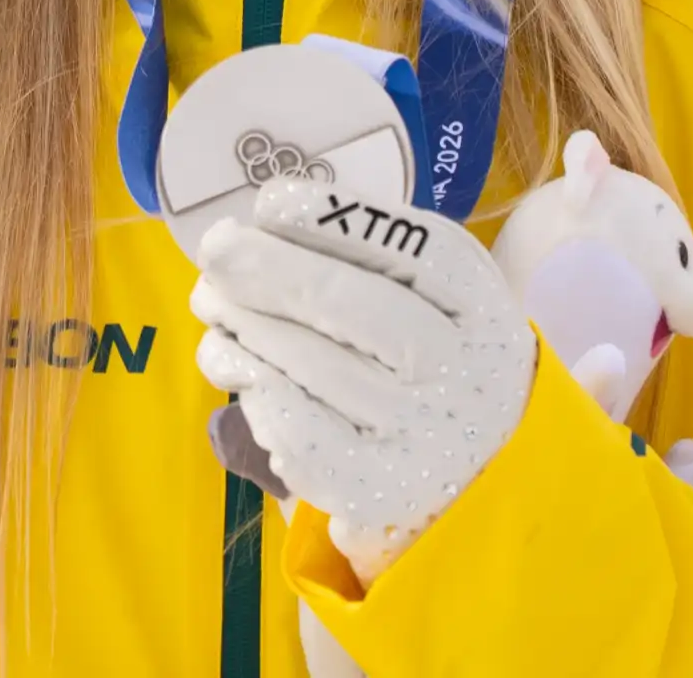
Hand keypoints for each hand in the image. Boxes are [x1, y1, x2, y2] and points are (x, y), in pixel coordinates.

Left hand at [192, 176, 535, 581]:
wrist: (481, 466)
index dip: (332, 219)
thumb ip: (382, 249)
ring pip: (313, 365)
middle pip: (352, 305)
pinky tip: (232, 363)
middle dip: (269, 269)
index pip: (413, 248)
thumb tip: (271, 220)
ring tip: (211, 303)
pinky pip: (298, 432)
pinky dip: (255, 389)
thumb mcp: (442, 295)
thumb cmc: (439, 355)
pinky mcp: (374, 490)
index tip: (269, 202)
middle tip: (215, 248)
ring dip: (243, 326)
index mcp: (479, 306)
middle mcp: (457, 370)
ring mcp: (417, 436)